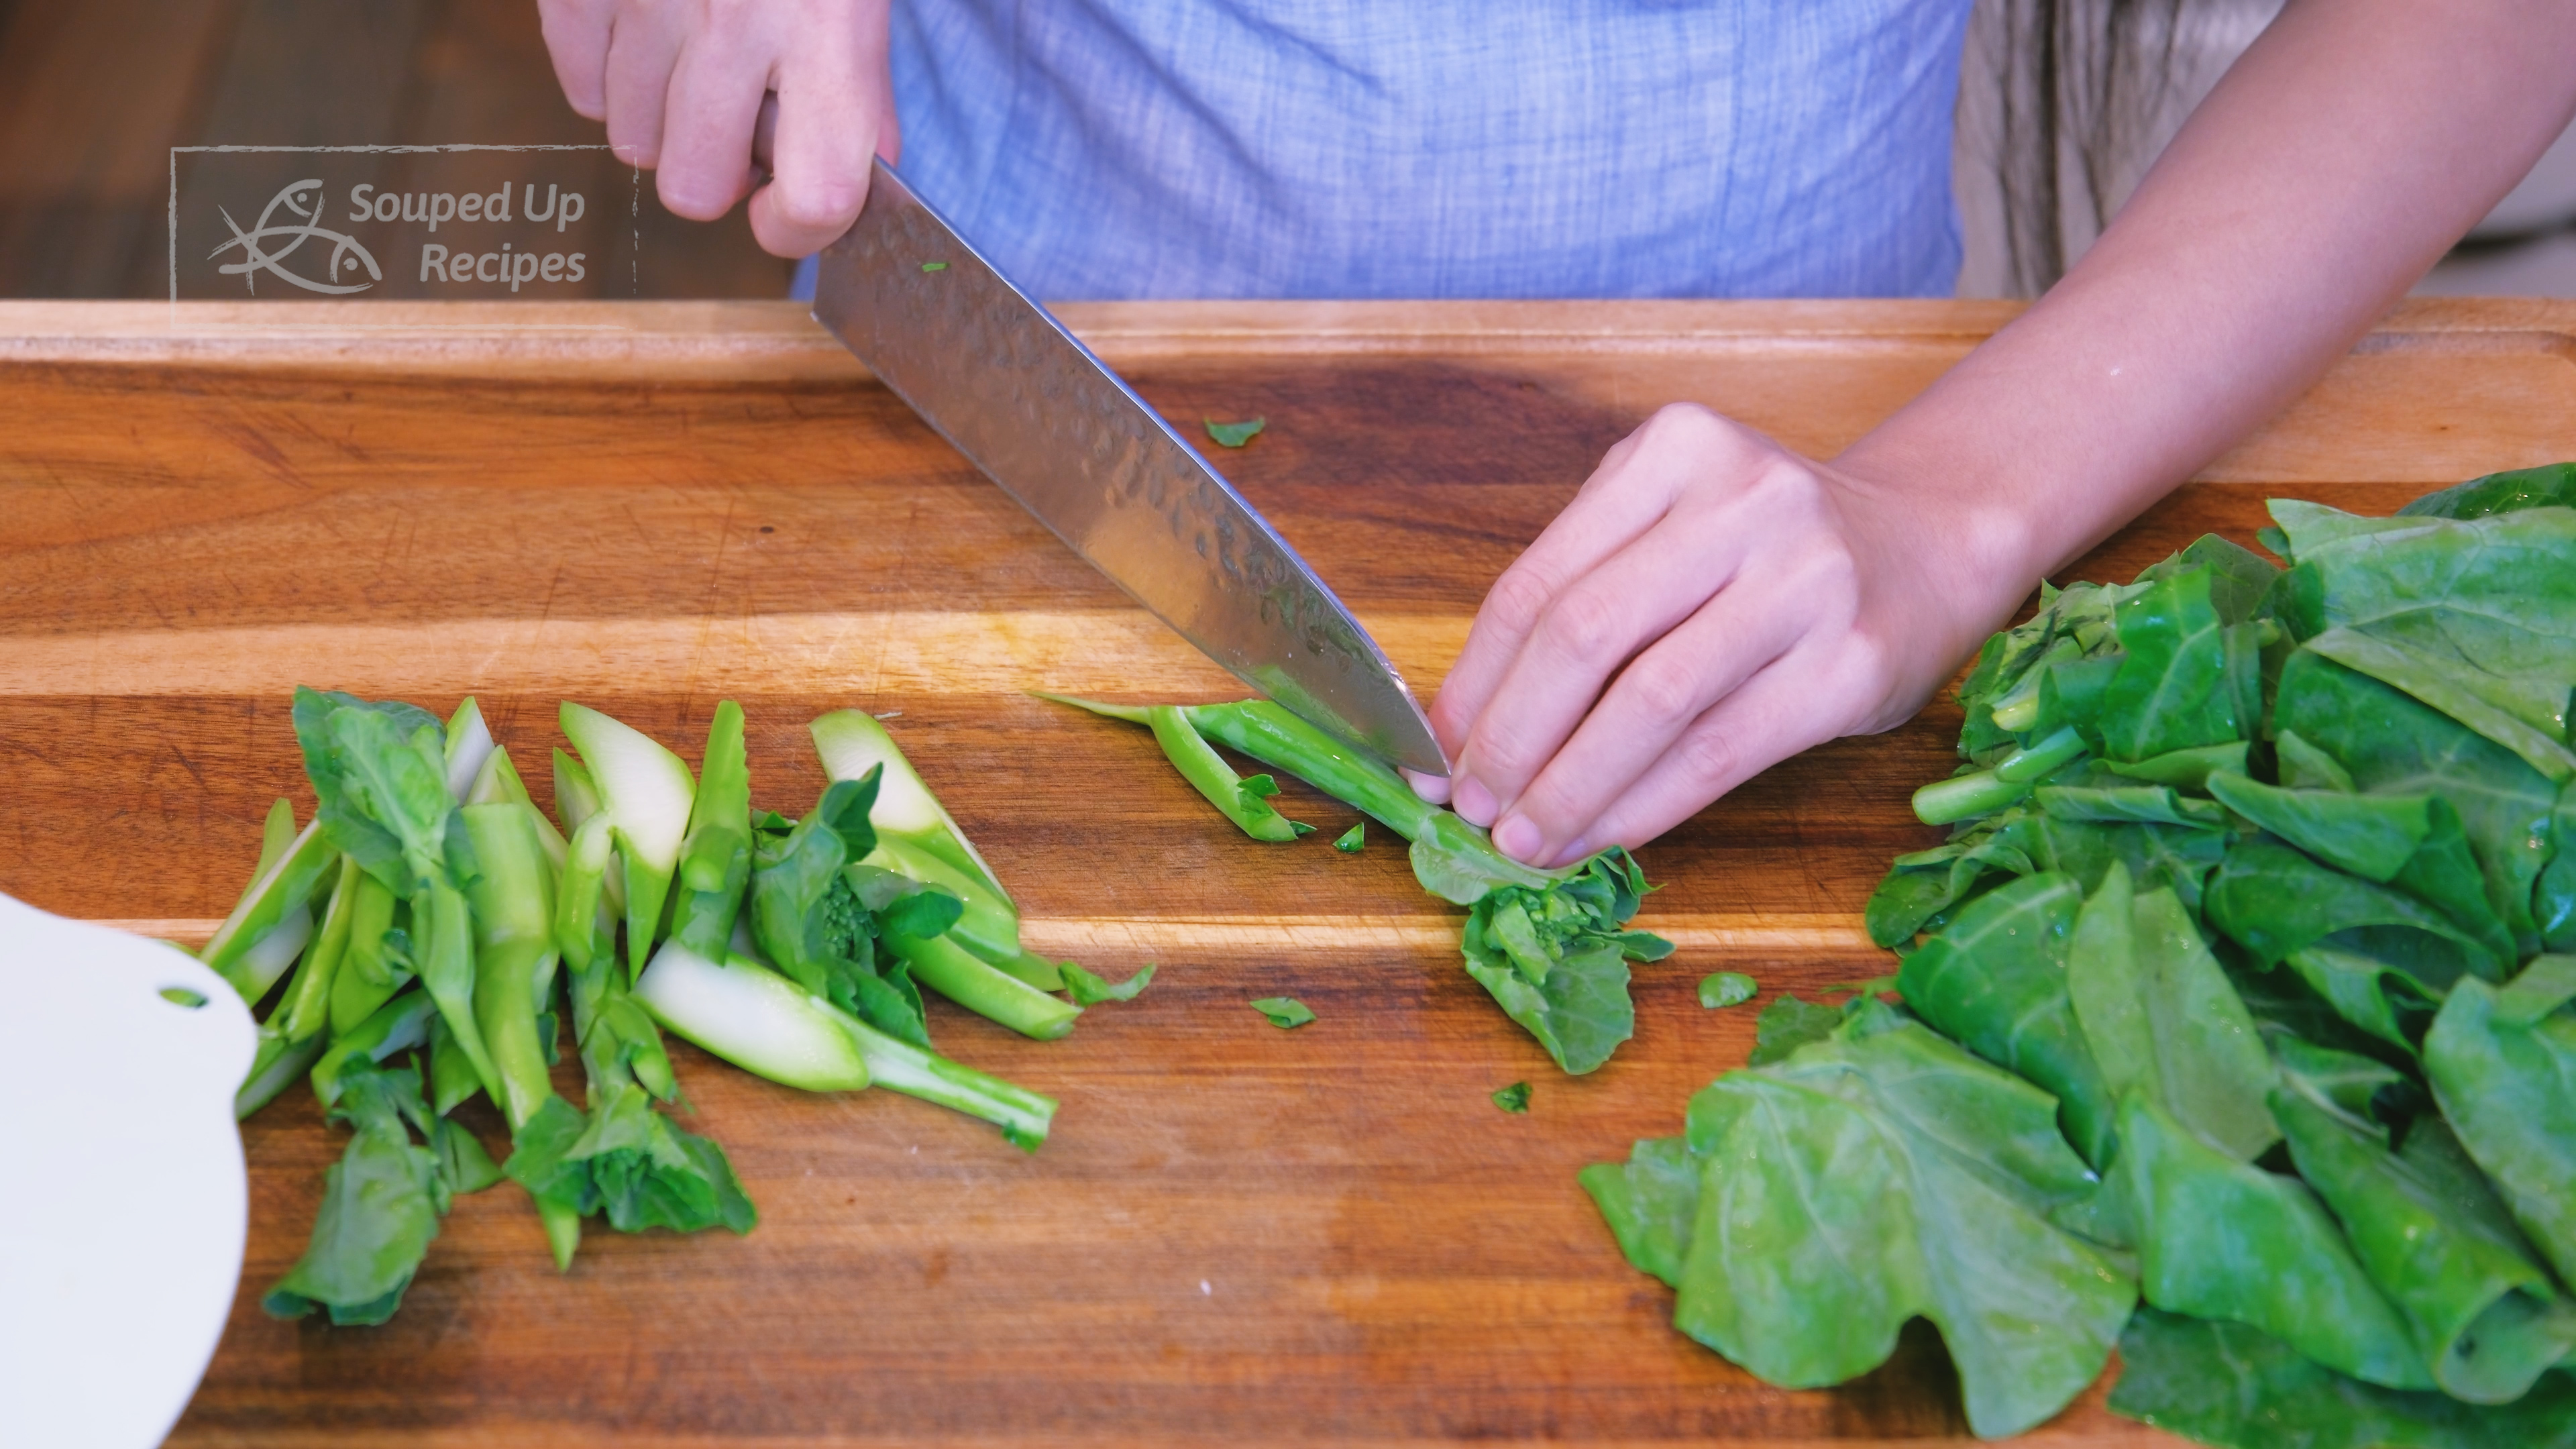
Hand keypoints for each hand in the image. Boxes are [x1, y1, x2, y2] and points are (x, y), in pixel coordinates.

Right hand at [539, 0, 896, 256]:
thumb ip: (860, 90)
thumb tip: (851, 180)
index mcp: (830, 29)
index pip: (819, 194)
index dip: (801, 228)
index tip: (789, 209)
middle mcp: (738, 18)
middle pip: (695, 189)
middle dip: (714, 174)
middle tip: (734, 124)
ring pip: (631, 142)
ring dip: (661, 117)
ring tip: (693, 56)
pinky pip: (579, 86)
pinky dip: (607, 75)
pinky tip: (646, 30)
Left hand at [1412, 403, 2028, 866]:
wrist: (1932, 543)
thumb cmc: (1767, 549)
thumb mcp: (1671, 520)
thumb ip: (1580, 591)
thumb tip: (1465, 728)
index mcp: (1673, 449)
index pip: (1539, 584)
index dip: (1474, 684)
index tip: (1432, 756)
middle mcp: (1742, 500)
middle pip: (1584, 638)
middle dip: (1510, 741)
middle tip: (1471, 811)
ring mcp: (1805, 580)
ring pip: (1650, 704)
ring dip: (1571, 787)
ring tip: (1524, 841)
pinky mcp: (1849, 665)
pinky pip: (1719, 752)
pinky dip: (1644, 806)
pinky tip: (1600, 839)